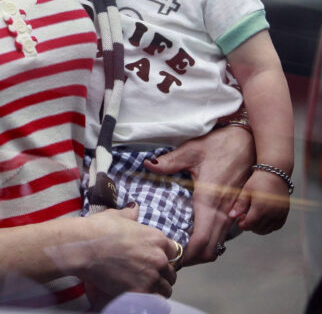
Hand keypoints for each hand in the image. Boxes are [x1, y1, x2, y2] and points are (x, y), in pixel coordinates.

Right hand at [49, 205, 176, 307]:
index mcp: (156, 238)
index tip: (157, 259)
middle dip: (163, 273)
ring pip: (166, 288)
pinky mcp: (141, 292)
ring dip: (158, 288)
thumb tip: (134, 207)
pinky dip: (150, 299)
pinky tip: (141, 294)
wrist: (86, 247)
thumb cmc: (100, 229)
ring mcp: (151, 276)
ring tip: (146, 287)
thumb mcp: (117, 216)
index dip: (166, 255)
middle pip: (171, 272)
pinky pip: (155, 300)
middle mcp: (158, 257)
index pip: (174, 251)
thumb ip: (130, 214)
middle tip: (150, 274)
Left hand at [144, 126, 253, 264]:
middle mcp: (224, 213)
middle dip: (190, 257)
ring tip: (179, 244)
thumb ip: (170, 161)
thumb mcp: (192, 150)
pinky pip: (222, 235)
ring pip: (217, 245)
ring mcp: (232, 213)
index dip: (186, 255)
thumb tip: (148, 165)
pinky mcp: (235, 210)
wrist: (250, 140)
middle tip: (169, 253)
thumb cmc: (221, 144)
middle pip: (209, 251)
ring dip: (200, 250)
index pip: (201, 243)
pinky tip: (193, 231)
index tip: (169, 254)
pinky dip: (209, 240)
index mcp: (210, 202)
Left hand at [229, 170, 289, 233]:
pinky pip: (276, 226)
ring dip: (258, 228)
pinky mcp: (284, 214)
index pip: (250, 224)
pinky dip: (269, 226)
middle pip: (258, 228)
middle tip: (244, 218)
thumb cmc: (258, 181)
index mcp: (260, 208)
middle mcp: (271, 214)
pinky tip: (263, 219)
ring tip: (253, 218)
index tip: (238, 220)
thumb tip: (231, 216)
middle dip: (249, 226)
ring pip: (267, 230)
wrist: (275, 174)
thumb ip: (240, 205)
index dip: (242, 224)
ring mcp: (279, 215)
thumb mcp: (246, 190)